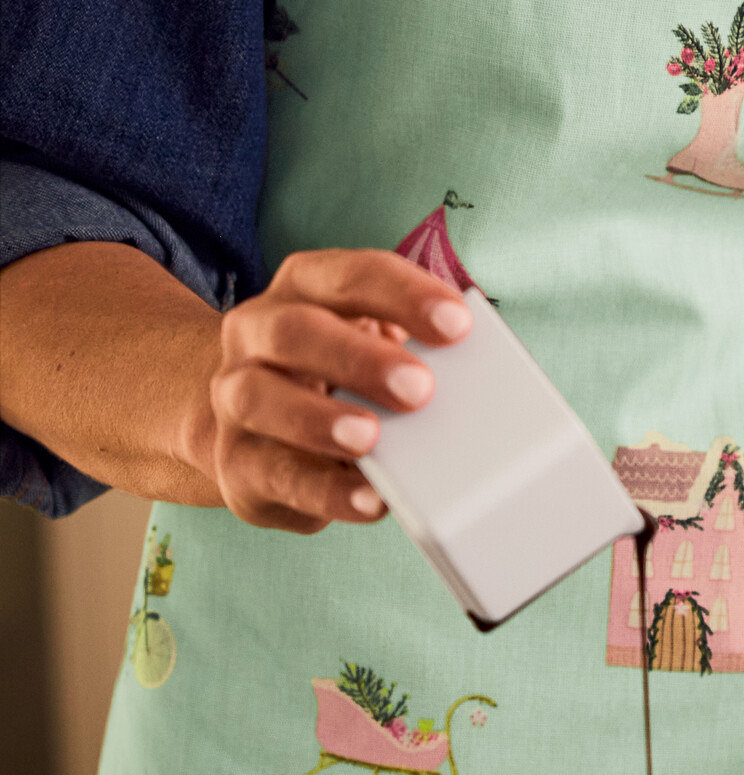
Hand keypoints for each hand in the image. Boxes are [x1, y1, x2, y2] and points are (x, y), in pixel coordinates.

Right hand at [207, 248, 470, 535]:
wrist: (255, 420)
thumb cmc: (339, 373)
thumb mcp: (374, 344)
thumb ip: (415, 352)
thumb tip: (479, 387)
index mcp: (302, 287)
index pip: (349, 275)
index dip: (403, 295)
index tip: (458, 324)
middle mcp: (255, 331)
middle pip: (294, 330)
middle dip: (358, 358)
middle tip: (420, 388)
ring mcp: (233, 396)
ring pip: (256, 397)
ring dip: (318, 419)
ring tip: (372, 440)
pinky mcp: (235, 461)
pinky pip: (271, 474)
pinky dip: (323, 489)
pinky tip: (369, 499)